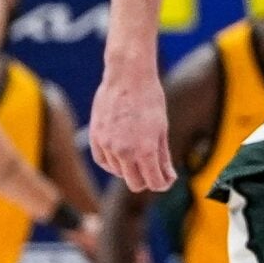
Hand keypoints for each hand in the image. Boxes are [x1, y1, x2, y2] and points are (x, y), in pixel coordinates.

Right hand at [90, 62, 174, 192]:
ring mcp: (107, 145)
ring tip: (140, 157)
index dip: (163, 184)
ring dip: (130, 170)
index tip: (166, 179)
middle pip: (135, 183)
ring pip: (118, 173)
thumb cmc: (150, 101)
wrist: (127, 78)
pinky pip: (102, 161)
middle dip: (147, 181)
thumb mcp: (162, 130)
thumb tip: (168, 177)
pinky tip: (122, 158)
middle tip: (154, 172)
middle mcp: (124, 152)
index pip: (155, 182)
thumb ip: (163, 157)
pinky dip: (113, 164)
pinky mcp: (95, 137)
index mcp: (145, 150)